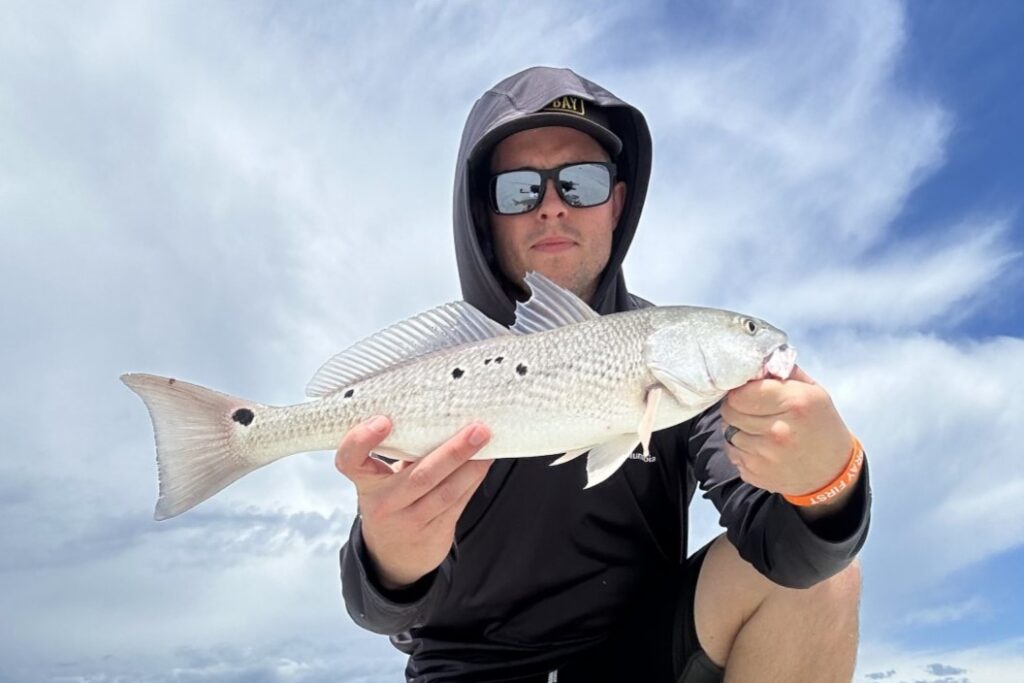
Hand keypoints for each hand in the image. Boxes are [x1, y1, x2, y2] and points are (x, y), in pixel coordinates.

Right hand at [335, 416, 492, 589]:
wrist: (393, 557)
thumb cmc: (391, 501)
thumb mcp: (383, 479)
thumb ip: (401, 452)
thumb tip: (441, 413)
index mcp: (367, 483)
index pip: (351, 460)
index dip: (362, 440)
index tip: (383, 421)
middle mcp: (386, 503)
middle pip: (420, 476)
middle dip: (453, 451)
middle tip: (477, 429)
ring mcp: (411, 520)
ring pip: (446, 491)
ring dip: (472, 466)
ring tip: (488, 443)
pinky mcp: (435, 531)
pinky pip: (458, 502)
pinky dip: (474, 478)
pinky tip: (485, 461)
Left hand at [720, 366, 854, 504]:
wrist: (832, 471)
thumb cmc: (820, 424)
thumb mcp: (812, 391)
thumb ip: (783, 371)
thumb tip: (756, 359)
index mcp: (795, 403)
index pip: (740, 393)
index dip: (739, 390)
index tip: (747, 392)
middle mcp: (779, 431)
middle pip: (729, 412)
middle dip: (735, 407)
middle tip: (751, 409)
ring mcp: (766, 456)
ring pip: (728, 432)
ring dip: (737, 428)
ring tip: (758, 428)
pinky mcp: (756, 474)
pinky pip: (731, 452)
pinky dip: (740, 448)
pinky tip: (759, 446)